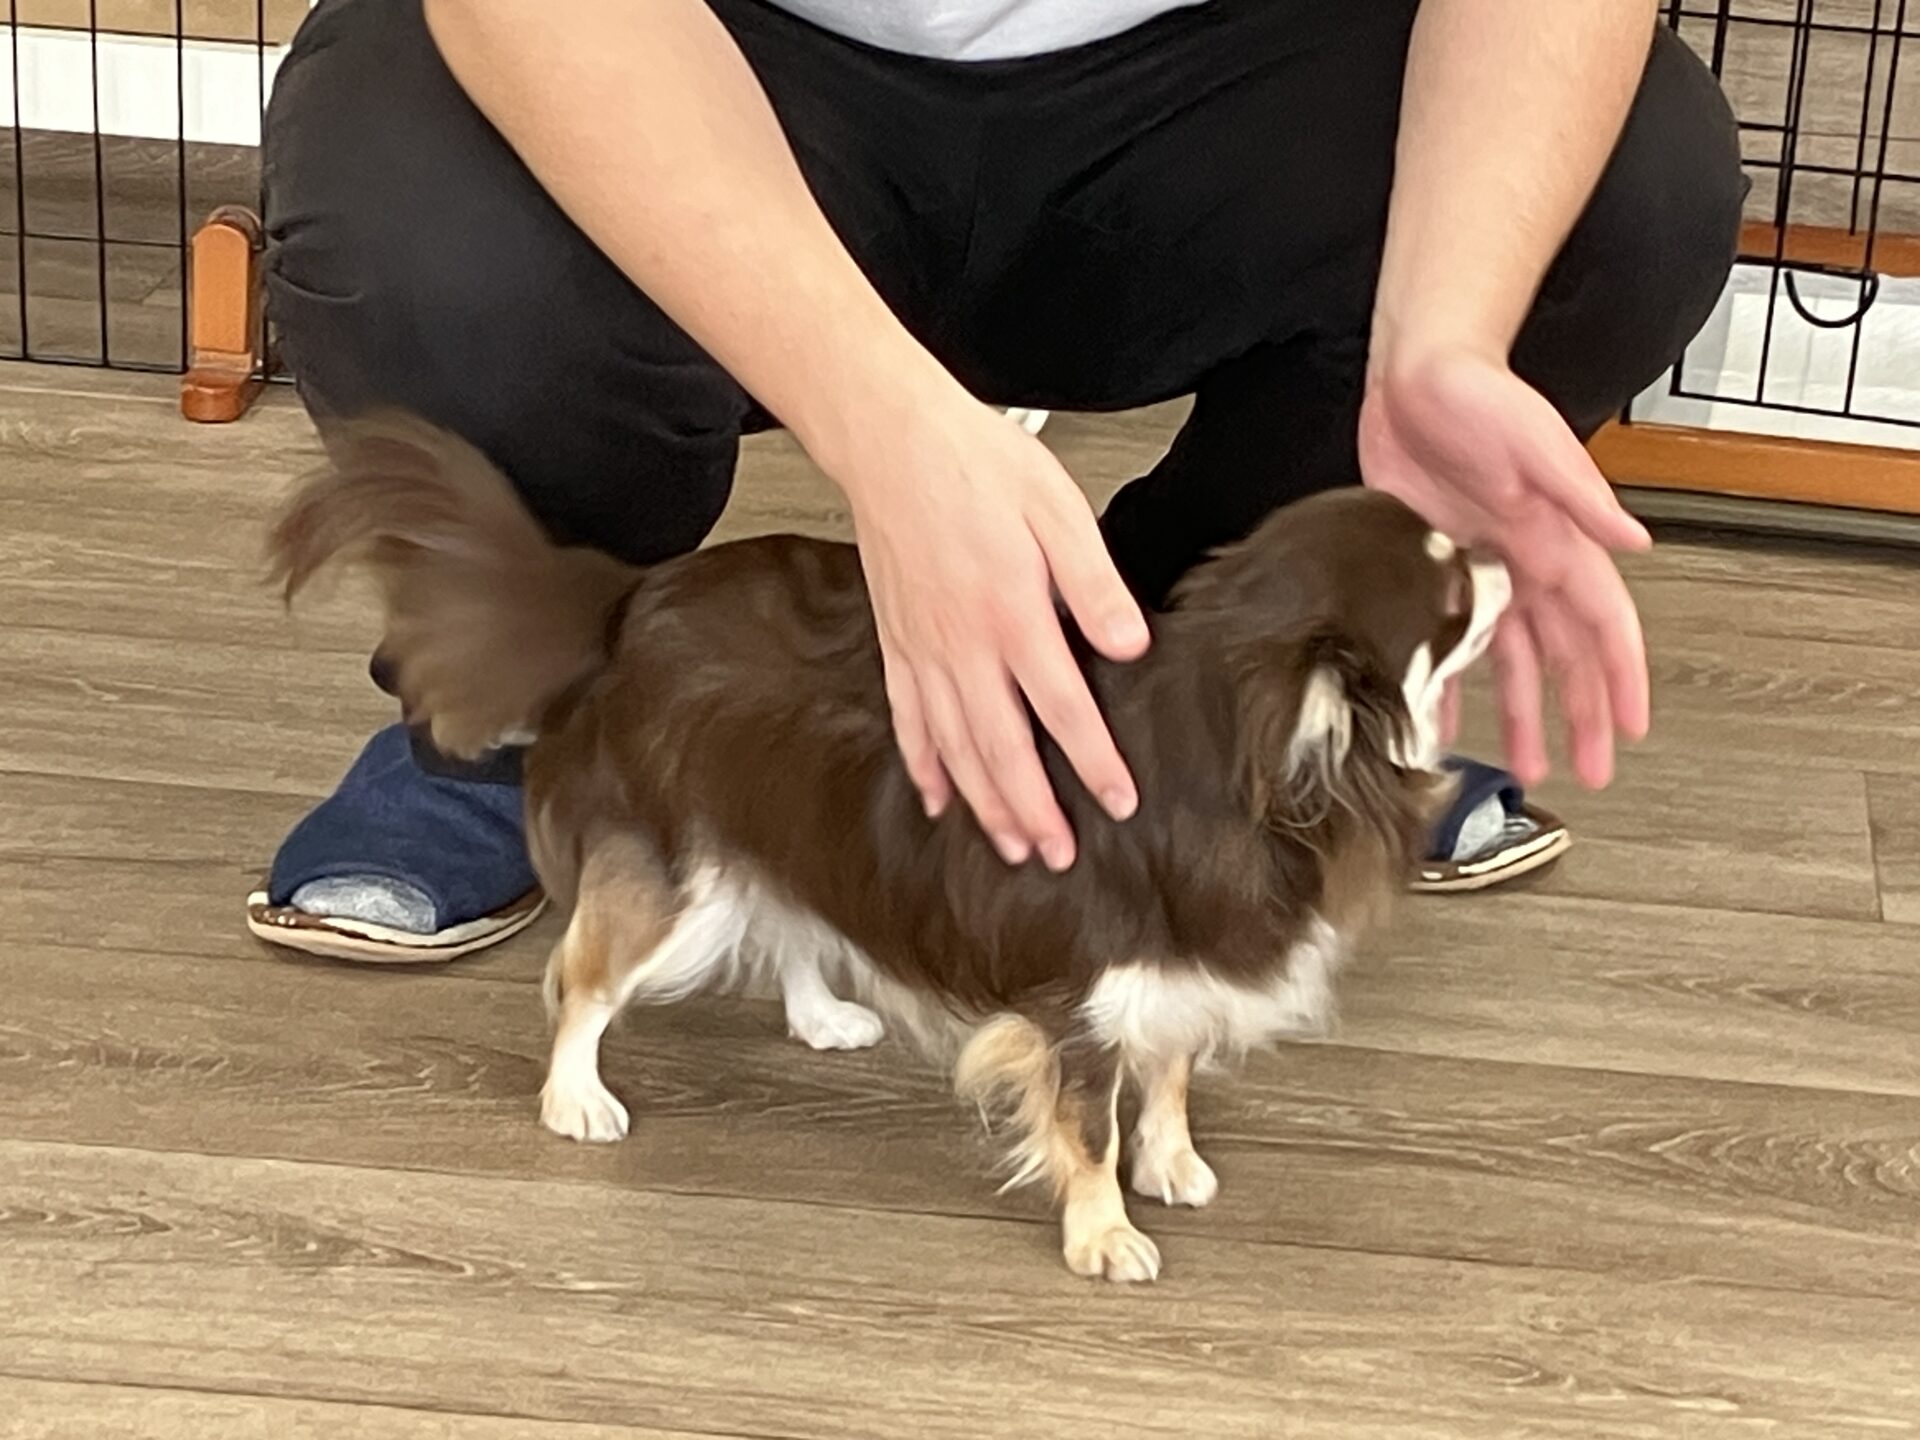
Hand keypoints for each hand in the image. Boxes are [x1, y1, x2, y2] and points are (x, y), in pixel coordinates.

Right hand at [825, 390, 1149, 869]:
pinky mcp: (896, 643)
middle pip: (1001, 750)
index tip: (1118, 802)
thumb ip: (1095, 584)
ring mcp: (923, 650)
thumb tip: (1131, 646)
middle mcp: (963, 646)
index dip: (1093, 762)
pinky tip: (939, 799)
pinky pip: (908, 721)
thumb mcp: (1058, 510)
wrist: (892, 440)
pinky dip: (924, 767)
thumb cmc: (976, 464)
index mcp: (1011, 615)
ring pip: (954, 748)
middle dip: (1033, 810)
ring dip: (985, 805)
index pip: (1061, 710)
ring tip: (1012, 846)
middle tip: (1059, 856)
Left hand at [1358, 348, 1650, 788]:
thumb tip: (1633, 542)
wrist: (1416, 373)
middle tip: (1590, 771)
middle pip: (1564, 658)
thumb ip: (1582, 496)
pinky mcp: (1434, 567)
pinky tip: (1446, 722)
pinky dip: (1450, 685)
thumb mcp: (1537, 442)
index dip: (1622, 679)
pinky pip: (1447, 642)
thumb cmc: (1480, 394)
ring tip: (1531, 765)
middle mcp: (1525, 564)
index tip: (1632, 727)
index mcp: (1556, 542)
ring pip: (1512, 661)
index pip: (1603, 625)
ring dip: (1524, 715)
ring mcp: (1481, 569)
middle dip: (1582, 717)